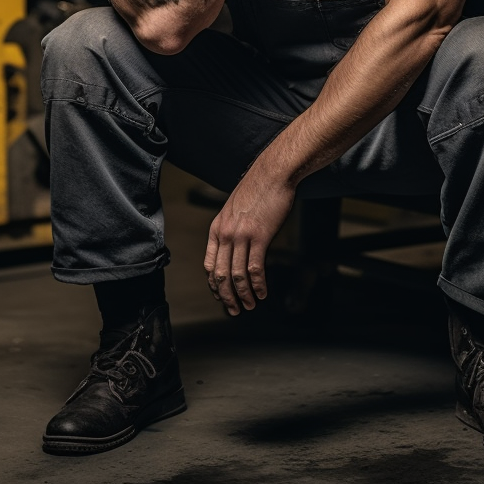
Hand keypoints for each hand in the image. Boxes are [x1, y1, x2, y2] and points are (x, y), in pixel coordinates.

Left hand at [203, 168, 294, 315]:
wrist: (273, 173)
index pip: (209, 265)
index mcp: (217, 228)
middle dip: (227, 297)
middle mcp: (225, 233)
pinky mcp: (260, 236)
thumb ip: (232, 228)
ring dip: (243, 295)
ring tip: (249, 305)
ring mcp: (241, 235)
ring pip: (237, 276)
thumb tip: (235, 247)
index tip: (222, 296)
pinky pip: (255, 268)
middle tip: (234, 310)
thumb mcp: (235, 209)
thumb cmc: (258, 189)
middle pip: (220, 275)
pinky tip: (262, 293)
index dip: (214, 285)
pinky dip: (258, 285)